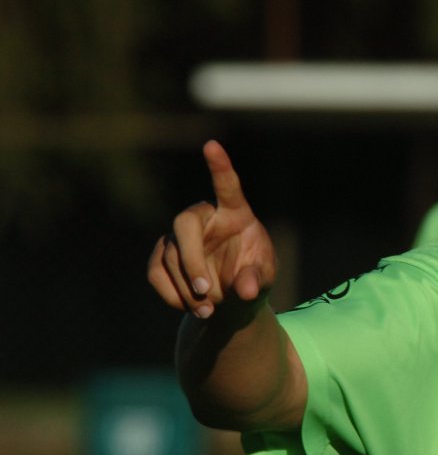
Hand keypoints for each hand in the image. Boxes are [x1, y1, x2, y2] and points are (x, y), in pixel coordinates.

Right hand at [147, 140, 276, 318]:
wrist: (233, 297)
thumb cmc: (253, 276)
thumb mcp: (264, 278)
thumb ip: (257, 279)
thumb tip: (246, 289)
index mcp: (235, 212)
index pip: (227, 185)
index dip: (219, 166)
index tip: (212, 145)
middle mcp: (203, 217)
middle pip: (184, 223)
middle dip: (191, 259)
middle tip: (206, 291)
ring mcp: (178, 236)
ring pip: (170, 255)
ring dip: (187, 288)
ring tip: (210, 310)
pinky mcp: (162, 256)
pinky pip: (156, 273)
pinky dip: (172, 295)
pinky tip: (192, 307)